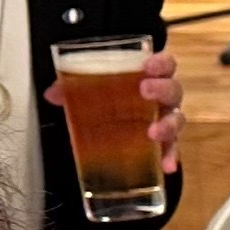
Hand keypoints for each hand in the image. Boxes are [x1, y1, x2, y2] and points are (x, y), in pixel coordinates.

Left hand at [37, 47, 185, 174]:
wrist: (116, 120)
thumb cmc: (113, 97)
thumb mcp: (92, 90)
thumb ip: (73, 88)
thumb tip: (53, 94)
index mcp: (150, 77)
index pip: (164, 64)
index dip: (161, 63)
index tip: (148, 65)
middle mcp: (162, 98)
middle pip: (173, 90)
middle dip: (162, 89)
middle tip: (145, 90)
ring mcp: (164, 120)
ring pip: (177, 120)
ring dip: (168, 125)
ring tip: (153, 133)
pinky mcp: (164, 143)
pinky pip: (171, 149)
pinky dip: (170, 157)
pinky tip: (166, 166)